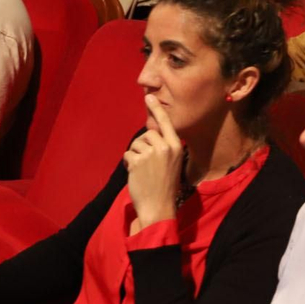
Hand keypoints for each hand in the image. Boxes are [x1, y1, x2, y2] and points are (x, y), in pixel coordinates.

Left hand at [123, 94, 184, 231]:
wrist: (159, 205)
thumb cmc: (166, 185)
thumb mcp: (172, 162)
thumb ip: (164, 147)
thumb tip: (150, 132)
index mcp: (176, 146)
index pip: (166, 123)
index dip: (156, 110)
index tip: (148, 97)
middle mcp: (165, 147)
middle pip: (148, 134)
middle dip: (143, 145)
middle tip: (147, 162)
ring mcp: (151, 153)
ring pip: (136, 144)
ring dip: (135, 156)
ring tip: (143, 170)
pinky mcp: (137, 160)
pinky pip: (128, 154)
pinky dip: (129, 163)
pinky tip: (136, 174)